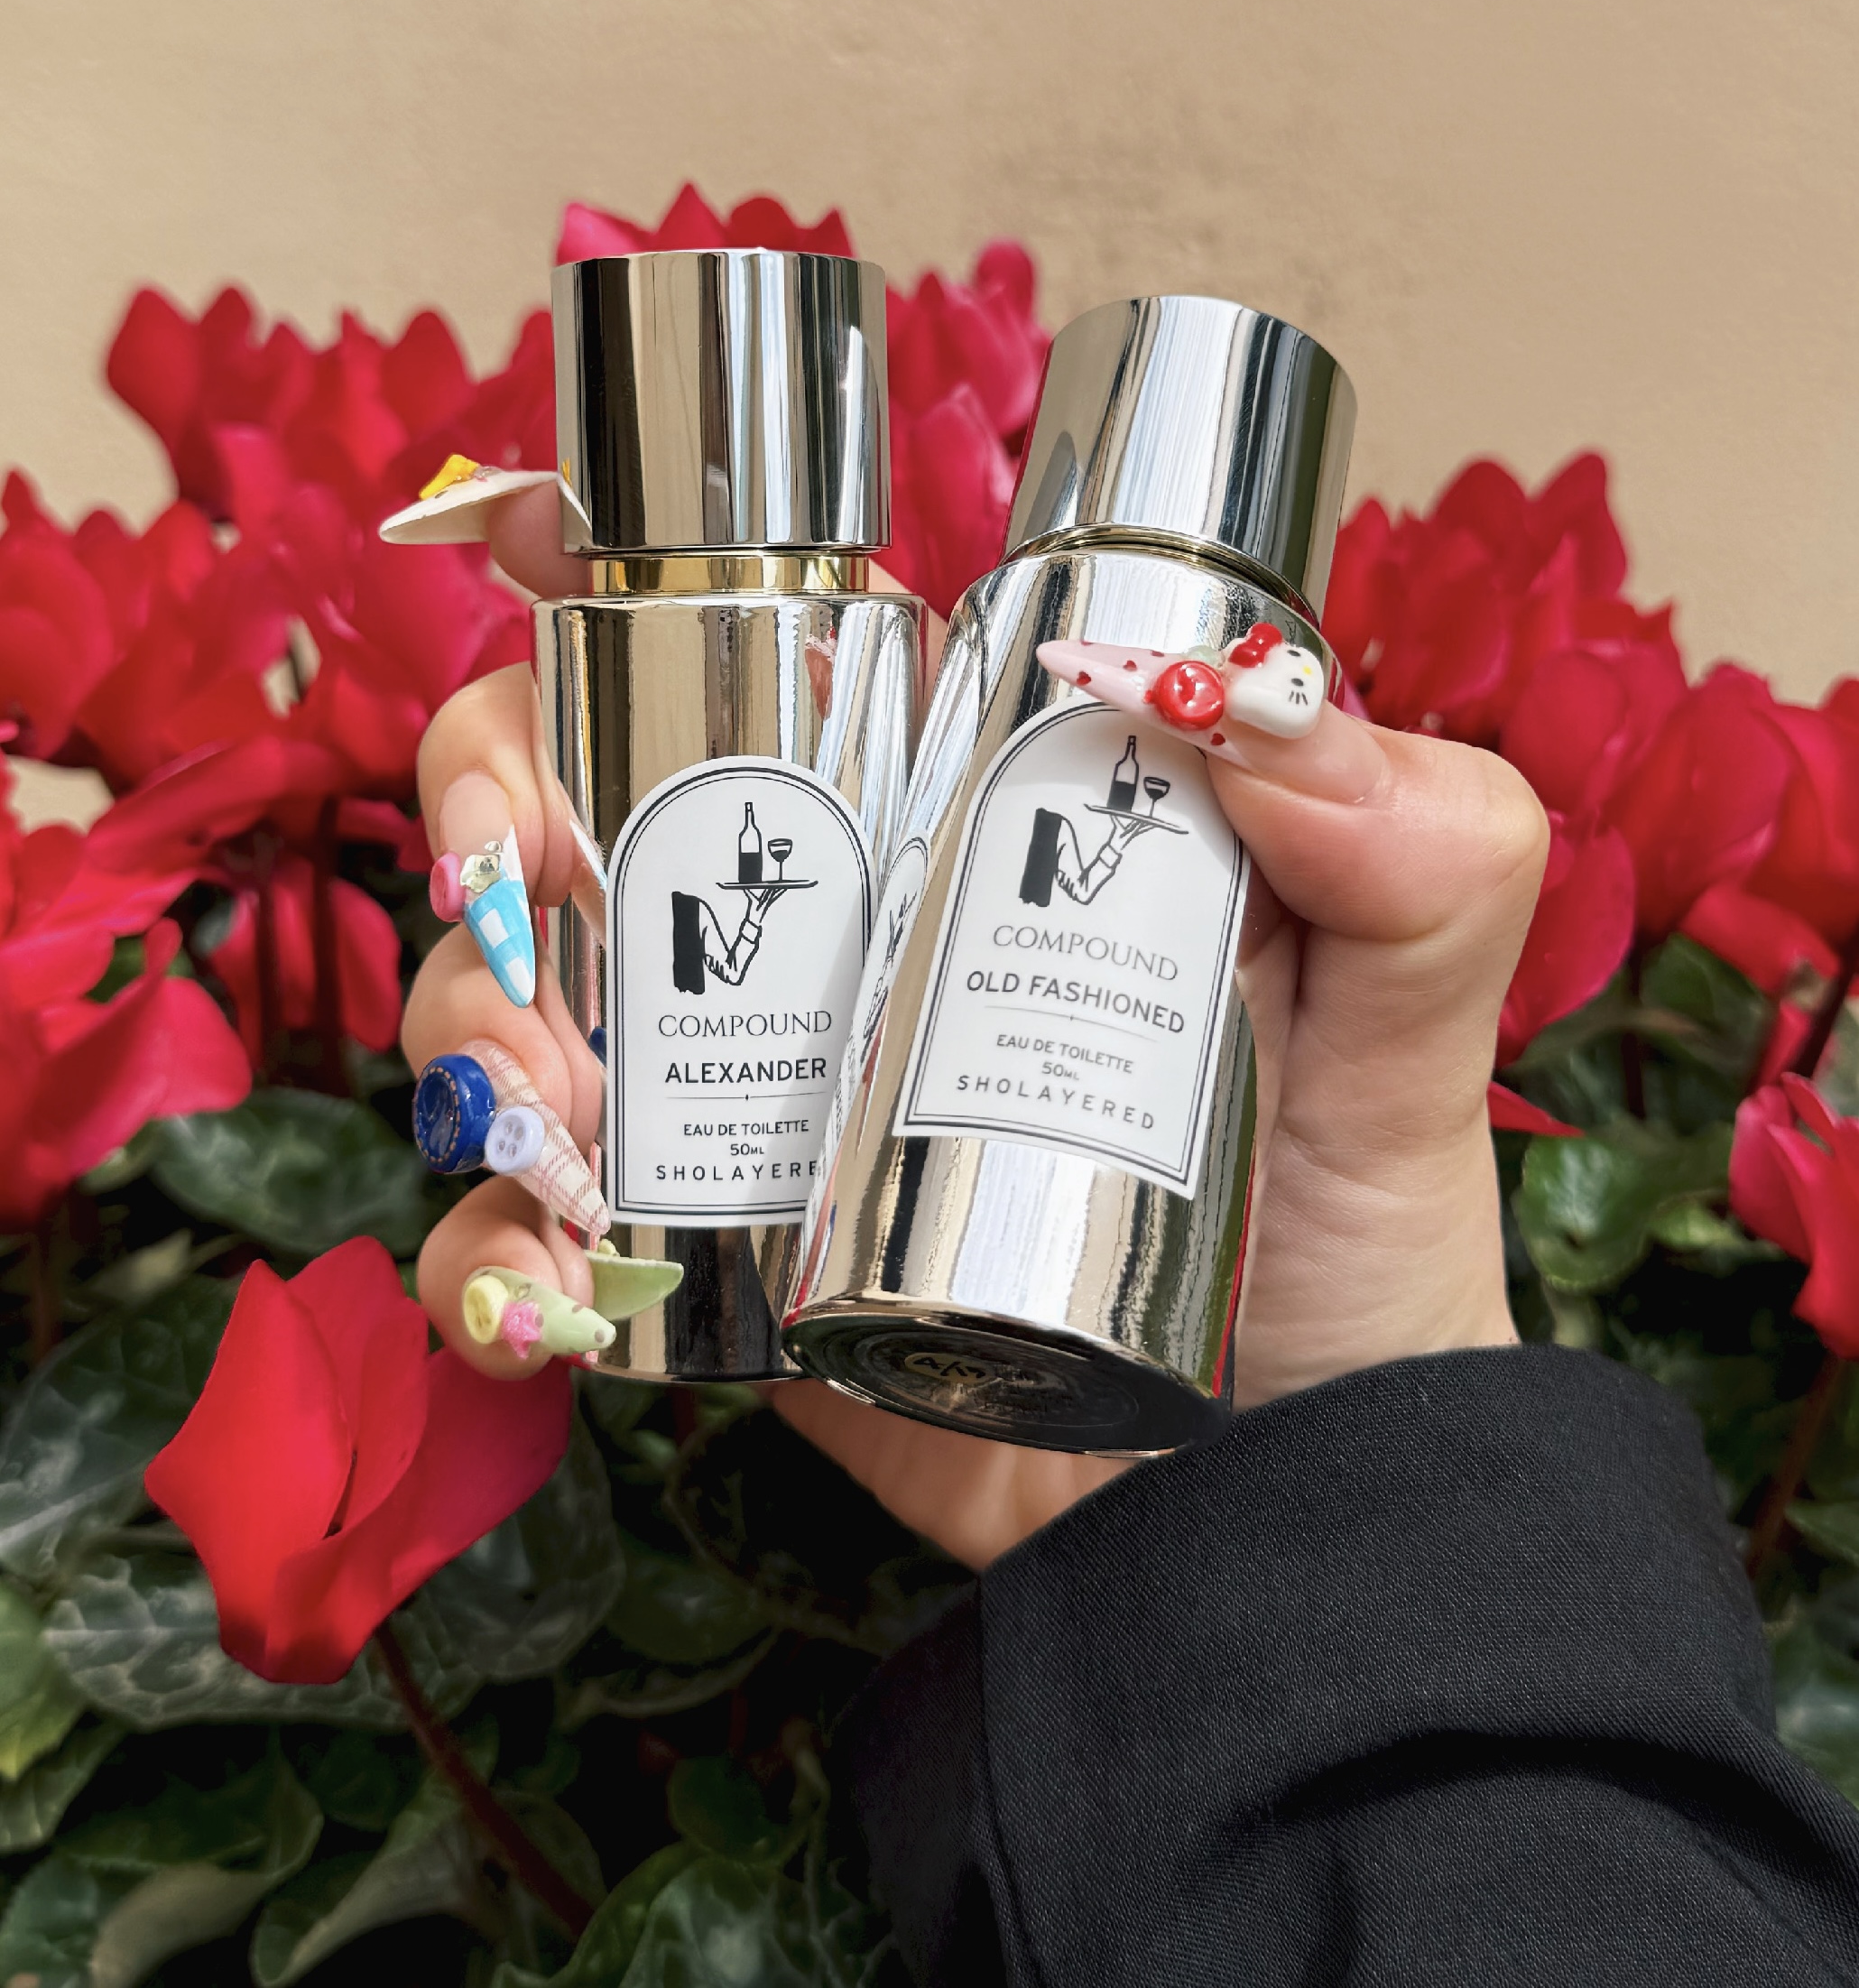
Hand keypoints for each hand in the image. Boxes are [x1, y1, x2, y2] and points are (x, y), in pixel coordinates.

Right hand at [408, 485, 1543, 1562]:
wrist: (1292, 1498)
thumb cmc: (1353, 1228)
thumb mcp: (1412, 1019)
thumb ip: (1418, 842)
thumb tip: (1241, 694)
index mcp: (950, 815)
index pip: (755, 648)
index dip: (604, 583)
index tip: (520, 543)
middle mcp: (817, 935)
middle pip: (575, 809)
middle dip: (487, 811)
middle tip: (528, 892)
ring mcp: (743, 1101)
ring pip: (515, 1004)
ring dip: (472, 1028)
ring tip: (553, 1107)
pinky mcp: (703, 1269)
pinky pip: (532, 1237)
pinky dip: (486, 1252)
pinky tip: (541, 1289)